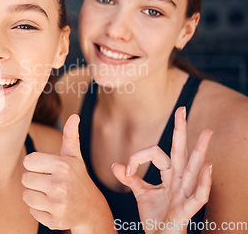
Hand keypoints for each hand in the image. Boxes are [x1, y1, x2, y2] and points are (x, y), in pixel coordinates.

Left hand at [22, 114, 113, 231]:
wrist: (91, 210)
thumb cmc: (78, 179)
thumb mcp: (74, 158)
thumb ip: (70, 136)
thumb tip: (74, 116)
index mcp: (62, 166)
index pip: (28, 161)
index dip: (35, 166)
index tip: (47, 170)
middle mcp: (60, 185)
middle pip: (25, 179)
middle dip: (35, 181)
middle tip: (50, 184)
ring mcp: (58, 204)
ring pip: (26, 196)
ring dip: (35, 196)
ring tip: (51, 195)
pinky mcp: (55, 220)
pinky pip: (32, 211)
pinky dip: (40, 210)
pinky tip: (53, 207)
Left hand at [112, 107, 212, 233]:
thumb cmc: (155, 215)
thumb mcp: (141, 194)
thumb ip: (131, 179)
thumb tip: (115, 165)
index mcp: (168, 175)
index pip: (155, 154)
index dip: (138, 158)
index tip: (127, 169)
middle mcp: (179, 180)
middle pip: (181, 151)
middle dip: (181, 131)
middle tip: (181, 109)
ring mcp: (185, 193)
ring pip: (194, 168)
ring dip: (200, 150)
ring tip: (206, 132)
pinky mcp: (187, 209)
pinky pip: (199, 195)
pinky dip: (204, 182)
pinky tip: (207, 167)